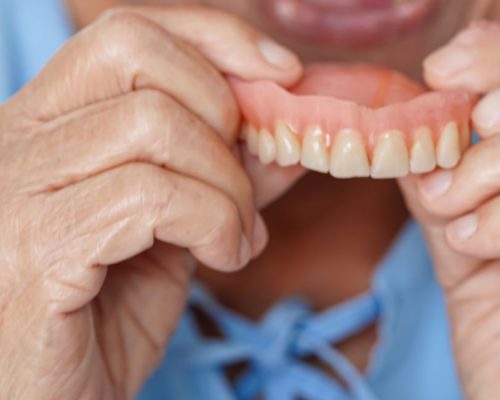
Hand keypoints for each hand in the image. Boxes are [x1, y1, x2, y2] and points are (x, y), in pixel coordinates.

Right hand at [0, 6, 300, 398]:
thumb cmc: (104, 317)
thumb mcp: (177, 229)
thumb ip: (224, 174)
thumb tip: (287, 133)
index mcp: (47, 125)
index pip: (128, 32)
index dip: (215, 36)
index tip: (282, 71)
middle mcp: (17, 141)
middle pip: (138, 55)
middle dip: (224, 112)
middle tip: (243, 182)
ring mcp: (16, 191)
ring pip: (153, 125)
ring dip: (226, 185)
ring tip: (237, 237)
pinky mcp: (34, 248)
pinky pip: (149, 196)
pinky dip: (212, 222)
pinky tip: (221, 258)